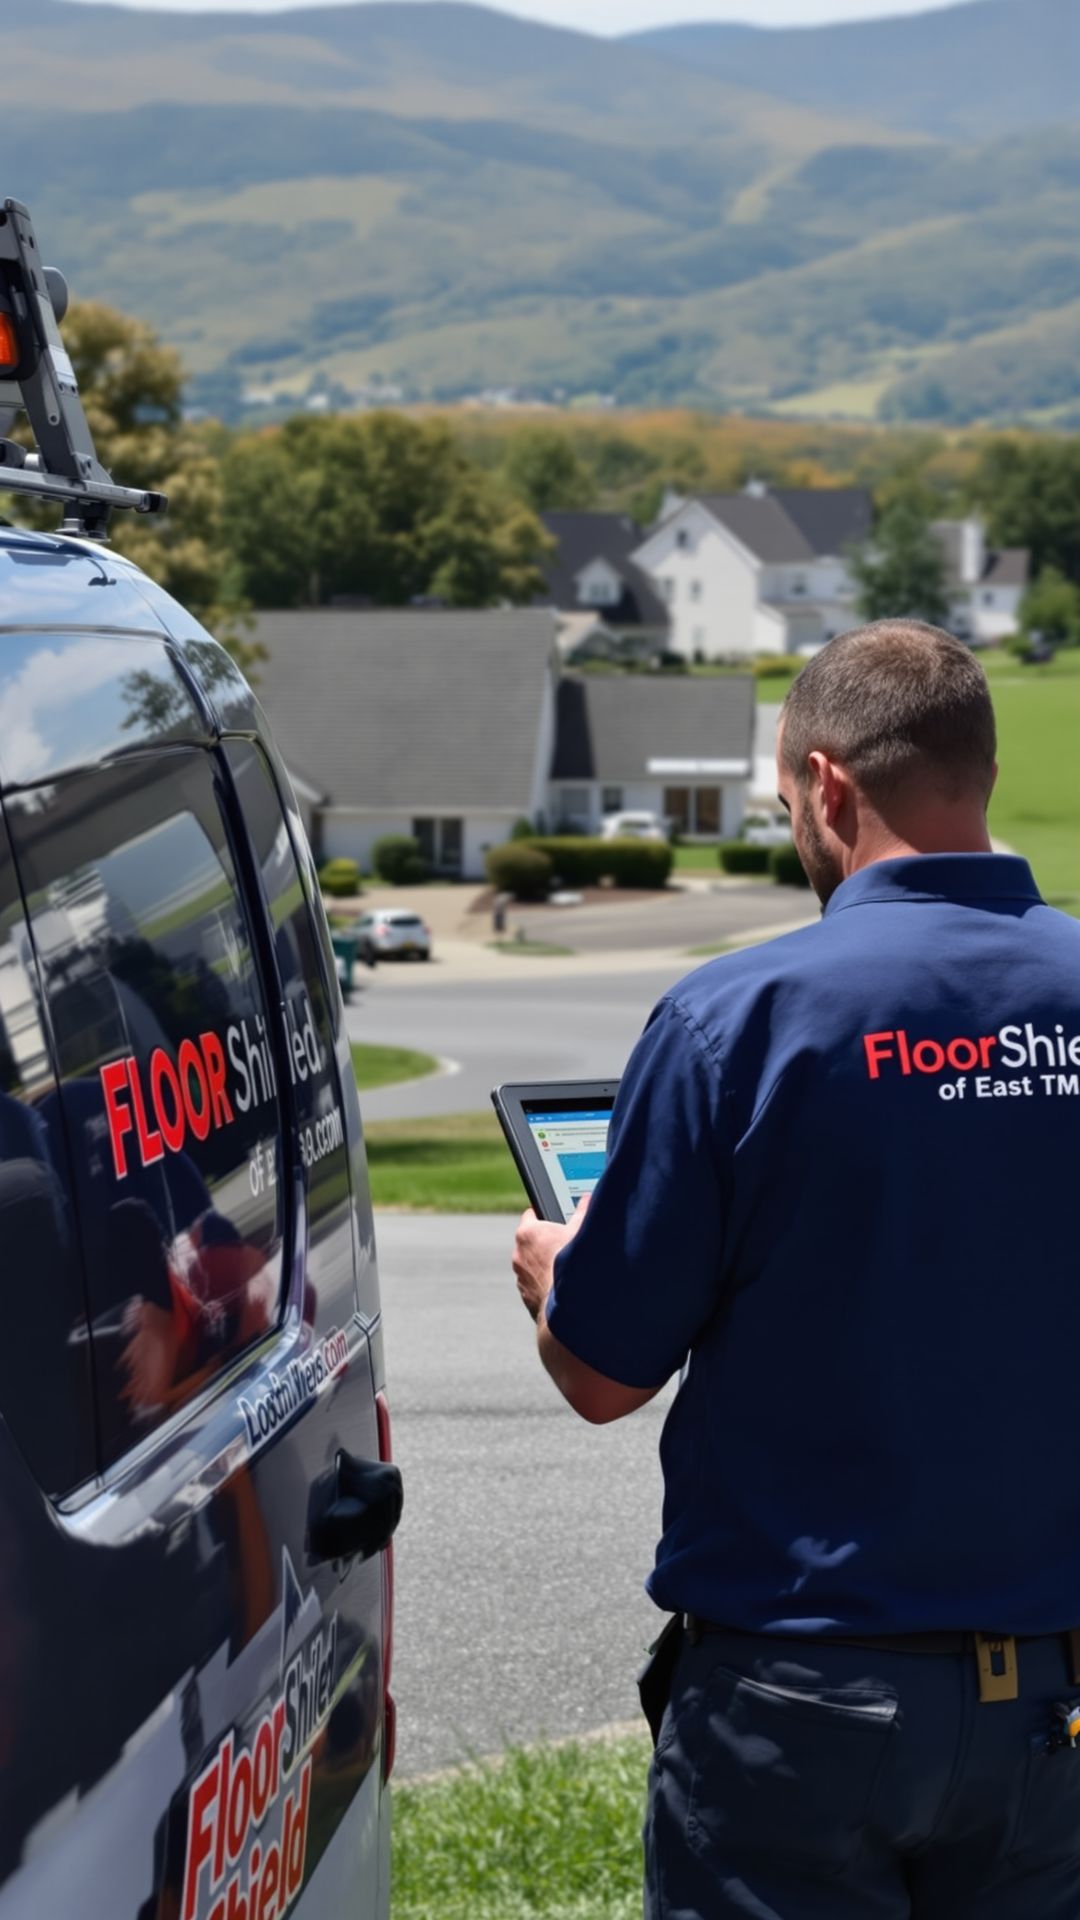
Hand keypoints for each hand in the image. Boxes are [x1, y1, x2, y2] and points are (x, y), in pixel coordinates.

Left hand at [512, 1197, 589, 1322]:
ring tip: (565, 1268)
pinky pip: (534, 1285)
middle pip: (531, 1241)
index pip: (531, 1215)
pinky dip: (545, 1284)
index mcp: (528, 1233)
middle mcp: (518, 1254)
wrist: (568, 1306)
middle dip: (546, 1242)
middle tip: (566, 1244)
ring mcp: (520, 1277)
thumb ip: (583, 1212)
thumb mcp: (581, 1232)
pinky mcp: (526, 1296)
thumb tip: (587, 1199)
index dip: (543, 1215)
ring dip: (544, 1265)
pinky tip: (562, 1286)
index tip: (553, 1218)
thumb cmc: (573, 1264)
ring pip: (532, 1265)